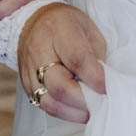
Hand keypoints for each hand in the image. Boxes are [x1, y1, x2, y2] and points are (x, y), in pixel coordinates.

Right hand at [17, 2, 107, 123]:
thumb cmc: (66, 25)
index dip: (96, 78)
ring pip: (50, 102)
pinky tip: (78, 110)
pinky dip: (65, 112)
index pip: (78, 60)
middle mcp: (39, 51)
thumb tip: (104, 83)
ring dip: (75, 111)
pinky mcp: (26, 86)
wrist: (34, 22)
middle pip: (61, 87)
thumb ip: (96, 56)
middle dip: (85, 101)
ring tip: (92, 110)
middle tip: (102, 102)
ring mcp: (29, 71)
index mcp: (59, 30)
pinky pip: (45, 106)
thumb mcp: (88, 29)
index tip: (109, 88)